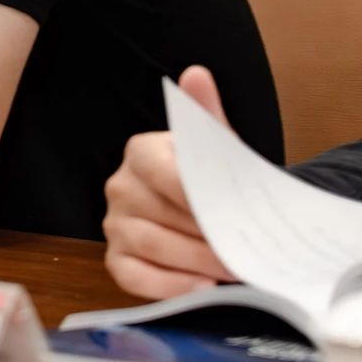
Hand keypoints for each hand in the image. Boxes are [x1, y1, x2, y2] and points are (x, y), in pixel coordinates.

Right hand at [102, 65, 238, 298]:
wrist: (215, 209)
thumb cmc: (213, 179)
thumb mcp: (216, 148)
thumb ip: (208, 116)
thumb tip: (197, 74)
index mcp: (140, 152)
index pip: (166, 175)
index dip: (200, 197)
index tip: (232, 213)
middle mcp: (119, 186)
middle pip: (160, 217)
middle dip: (206, 237)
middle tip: (247, 253)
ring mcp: (114, 225)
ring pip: (152, 248)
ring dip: (197, 263)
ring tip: (235, 270)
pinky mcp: (116, 259)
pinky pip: (135, 278)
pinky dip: (170, 286)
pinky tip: (202, 287)